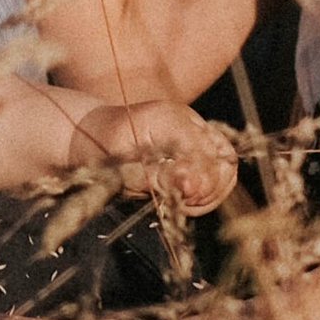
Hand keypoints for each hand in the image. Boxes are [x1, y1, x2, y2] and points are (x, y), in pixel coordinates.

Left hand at [66, 91, 240, 215]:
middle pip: (224, 160)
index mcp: (169, 118)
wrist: (94, 136)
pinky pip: (219, 175)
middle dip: (208, 188)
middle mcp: (190, 122)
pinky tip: (186, 199)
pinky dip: (207, 193)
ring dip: (210, 193)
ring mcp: (197, 134)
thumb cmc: (102, 150)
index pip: (204, 149)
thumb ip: (156, 175)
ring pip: (226, 169)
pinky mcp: (199, 149)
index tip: (185, 196)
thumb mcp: (122, 167)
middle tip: (183, 201)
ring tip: (183, 201)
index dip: (200, 178)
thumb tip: (189, 184)